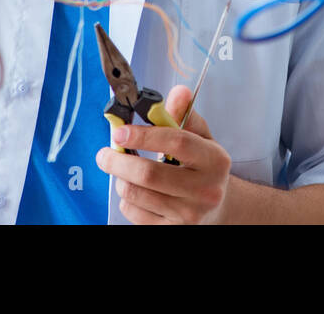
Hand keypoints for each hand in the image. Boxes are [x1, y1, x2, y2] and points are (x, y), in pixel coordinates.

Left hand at [95, 84, 231, 223]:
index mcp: (215, 160)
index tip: (120, 131)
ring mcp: (189, 215)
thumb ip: (185, 115)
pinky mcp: (173, 232)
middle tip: (105, 153)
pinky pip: (134, 213)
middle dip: (118, 160)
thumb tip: (178, 92)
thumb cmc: (204, 168)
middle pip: (149, 174)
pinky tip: (136, 191)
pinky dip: (127, 199)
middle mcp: (205, 190)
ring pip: (136, 194)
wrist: (218, 210)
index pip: (176, 142)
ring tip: (122, 169)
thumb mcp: (202, 139)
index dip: (144, 135)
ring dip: (121, 178)